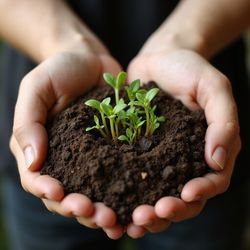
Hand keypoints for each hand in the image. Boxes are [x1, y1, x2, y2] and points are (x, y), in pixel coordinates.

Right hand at [10, 44, 125, 238]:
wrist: (90, 60)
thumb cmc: (59, 70)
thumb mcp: (37, 89)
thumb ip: (28, 123)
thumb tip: (32, 163)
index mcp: (42, 149)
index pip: (38, 181)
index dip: (47, 192)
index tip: (60, 195)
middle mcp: (66, 160)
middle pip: (69, 196)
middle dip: (81, 210)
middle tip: (98, 216)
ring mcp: (92, 158)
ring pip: (95, 194)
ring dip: (104, 211)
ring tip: (117, 220)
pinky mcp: (115, 151)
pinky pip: (120, 177)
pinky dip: (126, 194)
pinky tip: (137, 206)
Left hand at [126, 47, 240, 234]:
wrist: (159, 59)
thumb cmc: (189, 69)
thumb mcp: (213, 86)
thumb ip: (222, 120)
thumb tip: (218, 160)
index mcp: (207, 148)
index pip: (211, 181)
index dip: (201, 193)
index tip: (184, 196)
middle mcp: (184, 159)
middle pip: (182, 197)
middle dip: (168, 211)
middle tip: (148, 216)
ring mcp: (159, 157)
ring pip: (155, 194)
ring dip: (145, 211)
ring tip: (130, 219)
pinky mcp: (136, 151)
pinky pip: (131, 176)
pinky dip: (124, 193)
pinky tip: (112, 204)